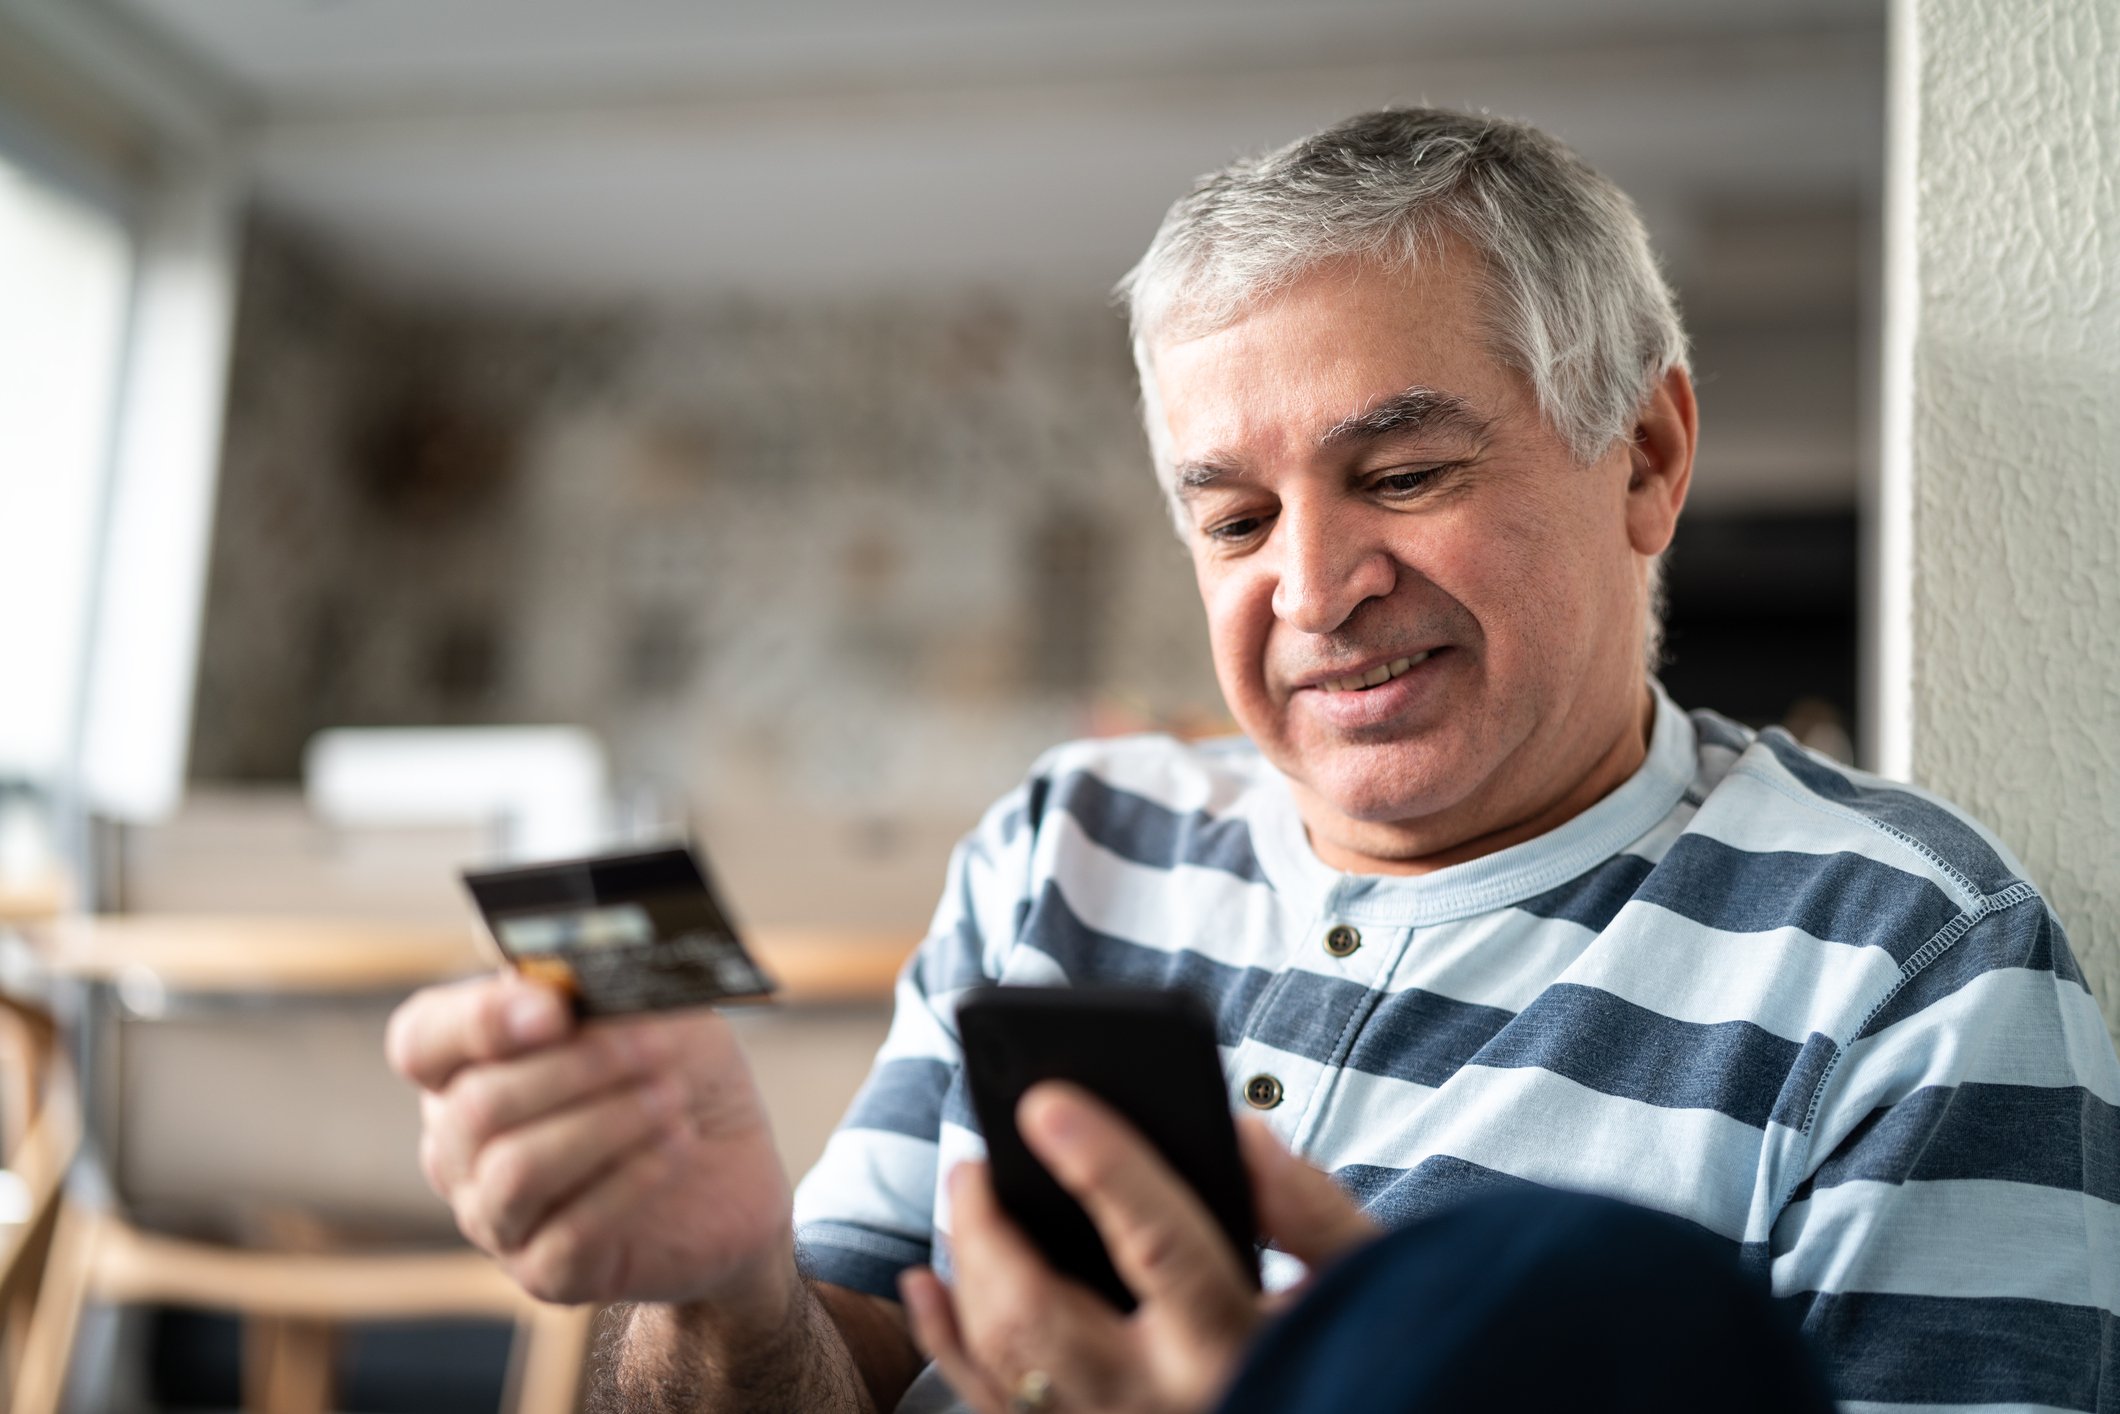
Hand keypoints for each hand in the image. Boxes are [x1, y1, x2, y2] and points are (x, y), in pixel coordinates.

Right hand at [386, 974, 794, 1308]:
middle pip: (476, 1105)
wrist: (734, 1171)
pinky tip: (676, 1145)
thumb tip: (577, 980)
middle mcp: (460, 1145)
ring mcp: (495, 1215)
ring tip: (671, 1100)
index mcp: (468, 1066)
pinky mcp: (545, 1272)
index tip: (554, 1007)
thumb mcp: (659, 1014)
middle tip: (652, 1047)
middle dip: (576, 1068)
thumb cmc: (679, 1077)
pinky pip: (567, 1232)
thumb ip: (612, 994)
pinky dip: (629, 1180)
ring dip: (605, 1125)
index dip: (479, 1020)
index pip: (422, 1040)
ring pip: (517, 1170)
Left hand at [898, 1084, 1376, 1413]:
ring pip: (1004, 1362)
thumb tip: (1237, 1131)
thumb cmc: (1357, 1350)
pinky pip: (992, 1407)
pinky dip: (949, 1344)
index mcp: (1240, 1350)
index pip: (1161, 1245)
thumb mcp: (1368, 1282)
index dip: (1102, 1166)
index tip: (1046, 1101)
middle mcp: (1165, 1405)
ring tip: (964, 1195)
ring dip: (965, 1274)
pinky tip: (930, 1284)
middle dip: (990, 1226)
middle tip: (974, 1157)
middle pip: (1043, 1312)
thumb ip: (1311, 1209)